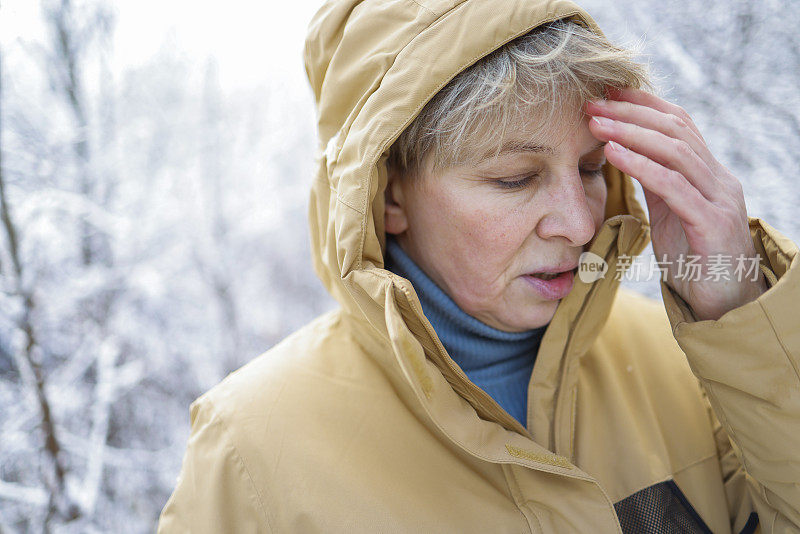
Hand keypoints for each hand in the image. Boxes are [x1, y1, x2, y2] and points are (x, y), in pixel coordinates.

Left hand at [584, 88, 766, 320]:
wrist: (725, 306)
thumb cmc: (694, 260)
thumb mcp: (671, 214)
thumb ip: (656, 184)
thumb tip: (626, 153)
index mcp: (707, 175)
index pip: (678, 124)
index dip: (643, 105)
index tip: (606, 94)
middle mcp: (718, 180)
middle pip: (675, 130)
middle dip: (630, 113)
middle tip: (592, 105)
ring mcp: (719, 200)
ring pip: (675, 151)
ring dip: (630, 133)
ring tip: (596, 124)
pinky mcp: (712, 224)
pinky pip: (674, 187)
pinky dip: (641, 166)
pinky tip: (614, 154)